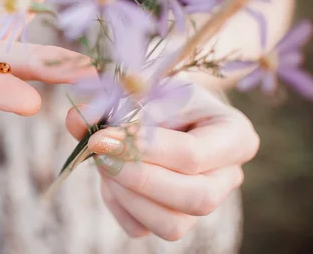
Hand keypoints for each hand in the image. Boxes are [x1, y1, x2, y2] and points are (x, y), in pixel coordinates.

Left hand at [65, 83, 259, 240]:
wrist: (162, 103)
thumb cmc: (158, 89)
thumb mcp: (141, 84)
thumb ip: (110, 99)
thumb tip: (77, 119)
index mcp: (235, 136)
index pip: (193, 155)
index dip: (143, 150)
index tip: (100, 136)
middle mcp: (227, 176)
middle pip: (195, 199)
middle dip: (139, 179)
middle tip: (98, 153)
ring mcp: (203, 203)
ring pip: (171, 225)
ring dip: (127, 195)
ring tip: (103, 161)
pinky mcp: (173, 218)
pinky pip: (142, 229)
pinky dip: (117, 204)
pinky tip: (109, 175)